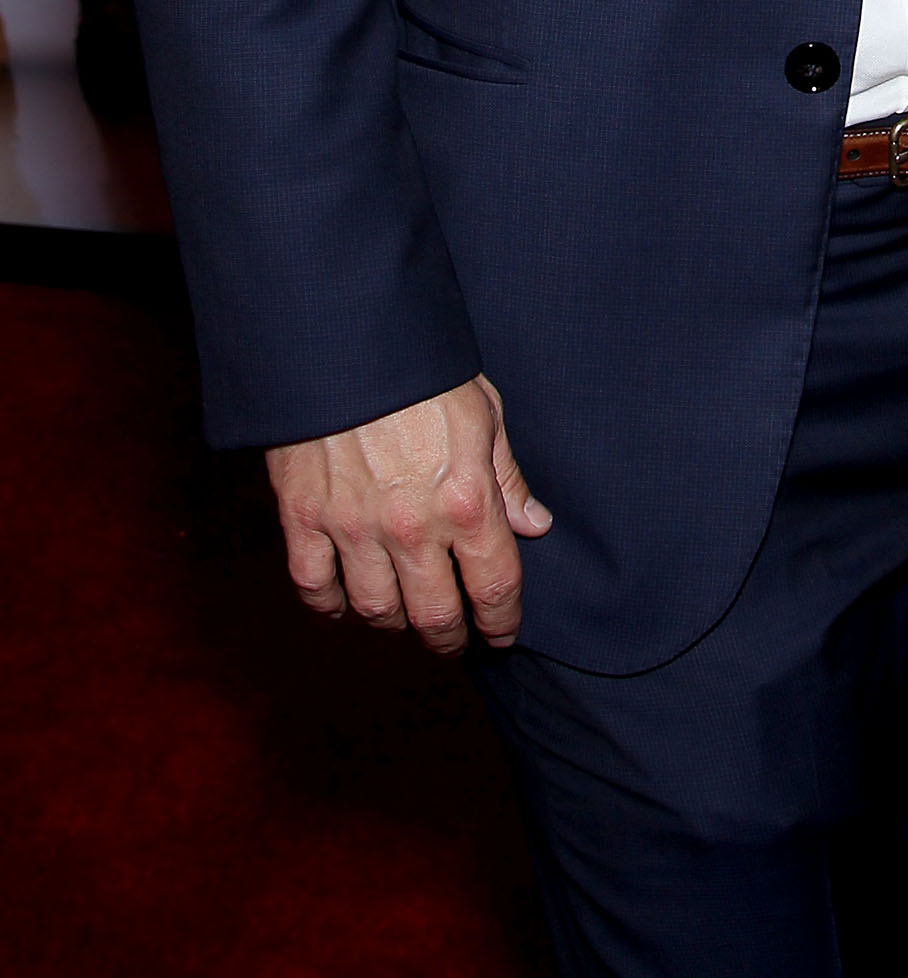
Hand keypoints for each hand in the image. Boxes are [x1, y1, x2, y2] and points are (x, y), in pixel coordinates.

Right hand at [264, 373, 551, 652]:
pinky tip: (344, 605)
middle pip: (435, 615)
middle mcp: (412, 526)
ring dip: (395, 623)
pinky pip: (314, 587)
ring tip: (404, 618)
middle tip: (455, 639)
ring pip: (376, 610)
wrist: (342, 338)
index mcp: (466, 499)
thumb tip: (533, 524)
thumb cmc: (421, 369)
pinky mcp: (303, 518)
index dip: (501, 621)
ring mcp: (353, 527)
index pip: (494, 586)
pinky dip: (329, 606)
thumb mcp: (483, 411)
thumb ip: (506, 476)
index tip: (501, 632)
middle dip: (450, 637)